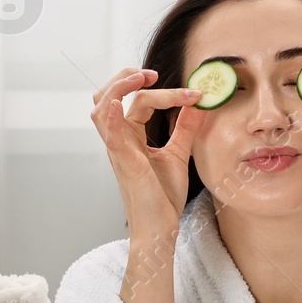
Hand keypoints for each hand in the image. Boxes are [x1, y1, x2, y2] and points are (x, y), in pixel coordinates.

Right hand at [91, 67, 205, 228]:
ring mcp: (118, 150)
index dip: (165, 92)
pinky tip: (116, 104)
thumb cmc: (163, 197)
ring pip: (101, 108)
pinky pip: (110, 136)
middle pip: (108, 96)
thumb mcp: (178, 154)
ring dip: (117, 88)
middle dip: (125, 77)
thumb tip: (200, 103)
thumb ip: (186, 128)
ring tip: (141, 77)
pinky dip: (109, 117)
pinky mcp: (124, 163)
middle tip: (151, 73)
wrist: (160, 228)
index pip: (139, 101)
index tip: (195, 94)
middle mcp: (119, 140)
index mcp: (130, 137)